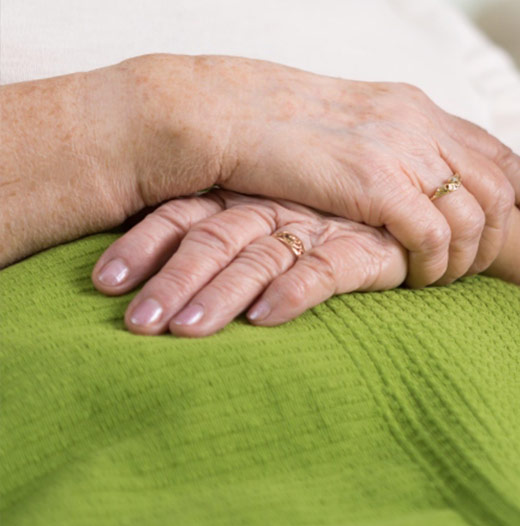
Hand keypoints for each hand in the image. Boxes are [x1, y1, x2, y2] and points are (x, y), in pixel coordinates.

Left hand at [96, 190, 408, 335]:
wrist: (408, 208)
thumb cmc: (321, 219)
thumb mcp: (260, 216)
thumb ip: (210, 232)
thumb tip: (128, 277)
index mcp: (240, 194)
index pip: (180, 213)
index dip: (141, 245)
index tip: (104, 283)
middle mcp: (272, 206)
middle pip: (212, 240)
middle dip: (171, 282)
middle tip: (139, 324)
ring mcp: (317, 226)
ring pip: (260, 257)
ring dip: (221, 294)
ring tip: (187, 331)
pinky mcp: (362, 248)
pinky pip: (324, 270)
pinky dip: (293, 292)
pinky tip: (265, 319)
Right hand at [114, 54, 519, 289]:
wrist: (213, 114)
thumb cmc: (267, 132)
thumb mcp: (346, 128)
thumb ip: (388, 144)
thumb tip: (417, 175)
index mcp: (415, 105)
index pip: (498, 147)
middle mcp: (418, 121)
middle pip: (498, 187)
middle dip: (502, 237)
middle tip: (484, 271)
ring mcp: (398, 149)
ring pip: (472, 217)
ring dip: (464, 259)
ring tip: (441, 282)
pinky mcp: (374, 181)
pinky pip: (433, 235)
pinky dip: (434, 264)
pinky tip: (417, 279)